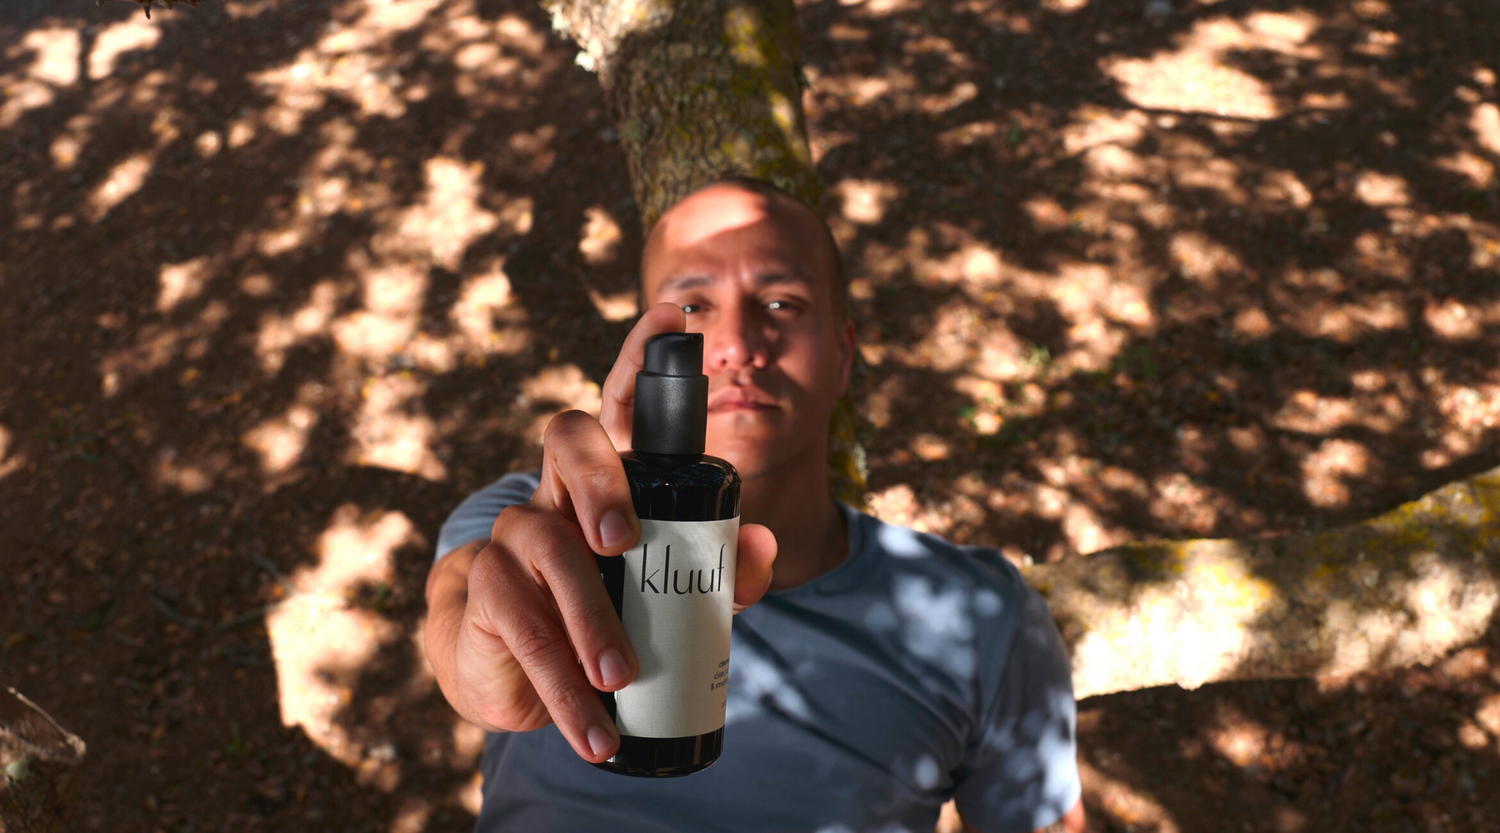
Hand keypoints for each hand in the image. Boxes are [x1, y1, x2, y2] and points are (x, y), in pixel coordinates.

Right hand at [448, 303, 777, 763]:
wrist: (522, 676)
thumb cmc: (606, 614)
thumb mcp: (669, 598)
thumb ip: (717, 570)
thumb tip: (759, 542)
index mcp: (609, 479)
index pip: (622, 405)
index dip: (642, 354)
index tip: (676, 311)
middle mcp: (558, 489)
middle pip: (566, 438)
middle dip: (598, 478)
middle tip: (622, 541)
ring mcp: (514, 532)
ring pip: (542, 543)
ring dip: (586, 615)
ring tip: (619, 674)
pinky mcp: (482, 586)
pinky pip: (515, 616)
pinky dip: (558, 675)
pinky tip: (587, 720)